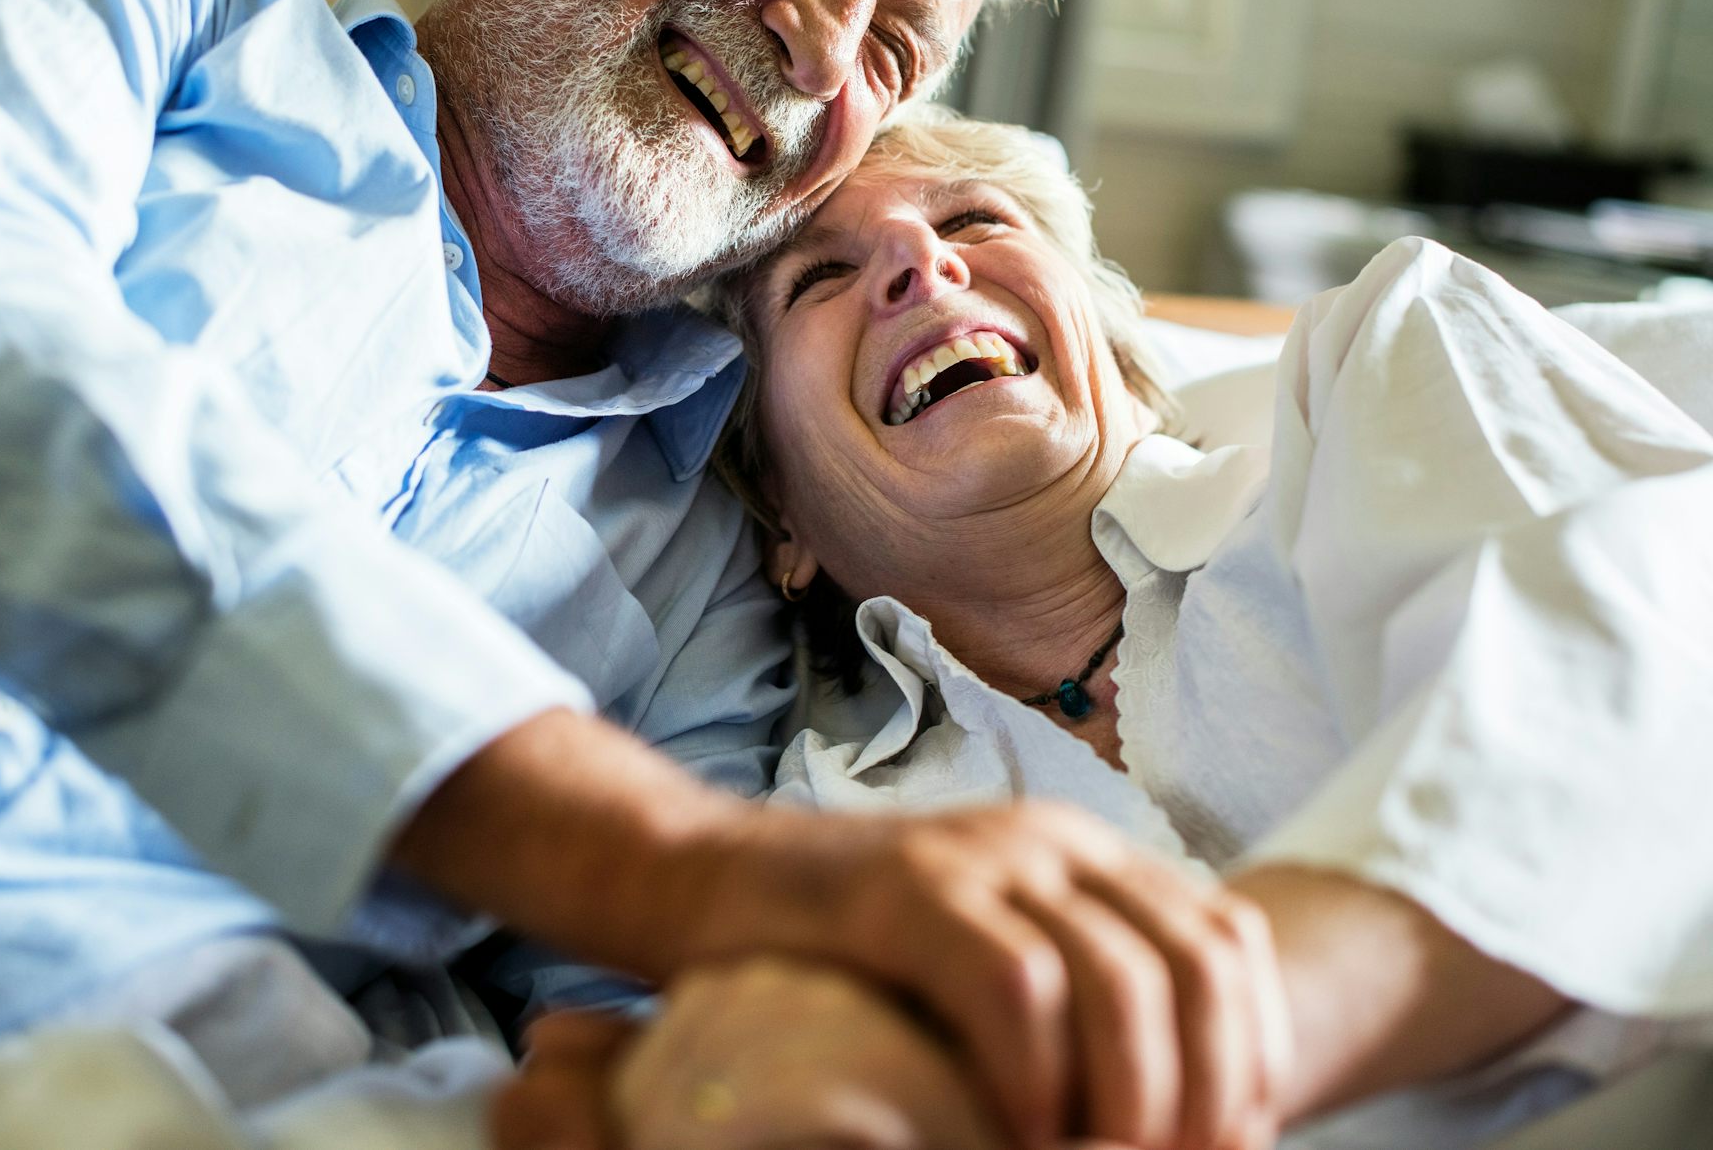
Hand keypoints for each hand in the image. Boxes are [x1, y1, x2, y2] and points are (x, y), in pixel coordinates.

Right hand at [398, 716, 1285, 1149]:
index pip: (1228, 941)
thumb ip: (1072, 1008)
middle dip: (1210, 1093)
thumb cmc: (846, 955)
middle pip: (1198, 963)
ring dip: (1134, 1100)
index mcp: (1085, 855)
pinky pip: (1016, 983)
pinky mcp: (904, 891)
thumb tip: (1173, 1120)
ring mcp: (977, 858)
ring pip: (1123, 976)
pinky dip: (1037, 1076)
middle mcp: (1049, 841)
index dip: (1255, 1054)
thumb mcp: (984, 967)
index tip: (1229, 1146)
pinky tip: (1019, 1129)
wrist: (705, 881)